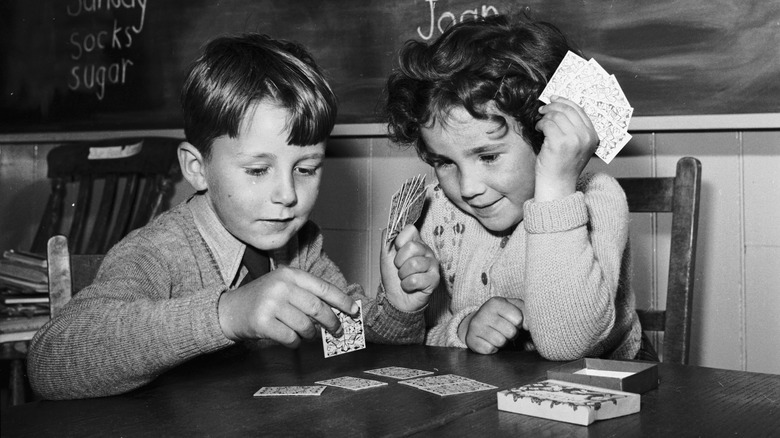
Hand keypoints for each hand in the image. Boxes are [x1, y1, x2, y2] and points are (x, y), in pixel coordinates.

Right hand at [217, 265, 357, 346]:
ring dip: (311, 335)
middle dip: (332, 322)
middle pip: (317, 308)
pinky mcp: (262, 323)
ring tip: (307, 334)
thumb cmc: (263, 299)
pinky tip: (290, 339)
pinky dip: (295, 343)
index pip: (323, 288)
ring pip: (305, 326)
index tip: (354, 310)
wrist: (229, 310)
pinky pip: (291, 338)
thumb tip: (338, 311)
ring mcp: (270, 304)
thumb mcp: (283, 287)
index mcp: (290, 274)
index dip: (342, 300)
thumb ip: (307, 294)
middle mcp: (281, 286)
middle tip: (337, 330)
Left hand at [379, 224, 438, 311]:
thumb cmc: (393, 276)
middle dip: (400, 261)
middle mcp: (427, 251)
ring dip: (403, 274)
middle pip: (412, 247)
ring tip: (405, 278)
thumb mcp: (385, 254)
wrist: (395, 298)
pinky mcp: (435, 279)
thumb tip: (392, 227)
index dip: (399, 242)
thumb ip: (387, 238)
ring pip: (413, 264)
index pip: (411, 229)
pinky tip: (410, 286)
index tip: (397, 251)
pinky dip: (407, 285)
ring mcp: (433, 265)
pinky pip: (415, 279)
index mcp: (417, 242)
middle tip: (400, 268)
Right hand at [458, 297, 524, 353]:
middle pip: (511, 332)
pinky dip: (493, 348)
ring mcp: (476, 326)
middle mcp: (484, 312)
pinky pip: (490, 349)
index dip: (519, 323)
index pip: (518, 319)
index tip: (514, 321)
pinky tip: (489, 341)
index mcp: (496, 302)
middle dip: (512, 334)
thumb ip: (526, 312)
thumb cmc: (501, 316)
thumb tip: (528, 326)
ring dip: (503, 342)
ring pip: (500, 342)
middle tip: (505, 330)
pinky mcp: (471, 339)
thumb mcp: (514, 307)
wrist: (477, 322)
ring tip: (498, 335)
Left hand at [534, 95, 598, 200]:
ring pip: (556, 115)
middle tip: (543, 109)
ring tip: (540, 124)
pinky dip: (541, 124)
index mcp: (593, 136)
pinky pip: (548, 123)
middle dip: (553, 106)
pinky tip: (539, 130)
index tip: (554, 98)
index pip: (580, 110)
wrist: (558, 185)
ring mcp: (574, 139)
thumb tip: (561, 106)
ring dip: (545, 117)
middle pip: (568, 110)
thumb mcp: (577, 146)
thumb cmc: (563, 166)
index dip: (565, 101)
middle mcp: (586, 136)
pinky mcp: (560, 142)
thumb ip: (575, 129)